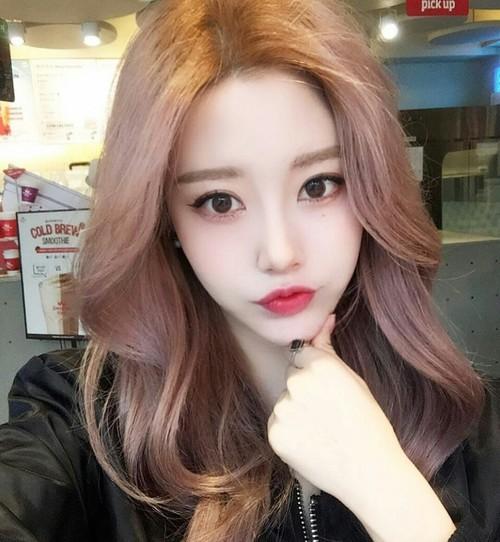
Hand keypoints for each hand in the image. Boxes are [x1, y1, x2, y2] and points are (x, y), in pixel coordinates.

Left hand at [267, 313, 407, 510]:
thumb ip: (329, 347)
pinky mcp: (274, 433)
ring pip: (283, 399)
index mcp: (320, 366)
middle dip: (303, 387)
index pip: (300, 352)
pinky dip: (289, 430)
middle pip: (290, 375)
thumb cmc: (369, 424)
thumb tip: (325, 318)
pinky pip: (277, 422)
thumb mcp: (354, 380)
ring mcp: (283, 409)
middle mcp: (297, 383)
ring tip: (320, 429)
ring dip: (294, 409)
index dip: (313, 370)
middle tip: (326, 411)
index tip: (327, 388)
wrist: (370, 473)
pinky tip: (310, 442)